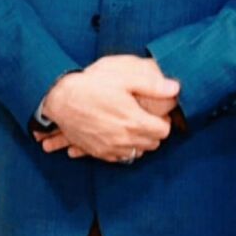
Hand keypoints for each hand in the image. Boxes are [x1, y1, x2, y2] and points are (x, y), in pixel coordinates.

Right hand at [34, 91, 178, 158]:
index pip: (164, 130)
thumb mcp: (122, 77)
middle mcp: (126, 140)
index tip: (154, 111)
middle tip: (143, 115)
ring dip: (139, 141)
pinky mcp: (99, 152)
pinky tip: (117, 133)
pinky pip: (120, 157)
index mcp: (135, 122)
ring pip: (138, 152)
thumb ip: (151, 84)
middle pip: (153, 143)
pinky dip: (123, 148)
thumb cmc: (91, 85)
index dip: (162, 120)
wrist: (60, 99)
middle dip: (152, 131)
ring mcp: (111, 149)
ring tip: (130, 123)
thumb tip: (175, 88)